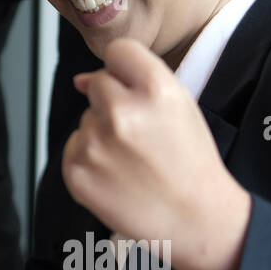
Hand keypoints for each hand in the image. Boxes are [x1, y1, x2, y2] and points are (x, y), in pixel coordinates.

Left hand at [61, 38, 251, 269]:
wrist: (196, 219)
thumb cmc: (190, 163)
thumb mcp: (180, 107)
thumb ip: (134, 80)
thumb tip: (79, 80)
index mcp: (156, 89)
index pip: (118, 50)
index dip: (125, 68)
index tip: (134, 87)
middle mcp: (122, 112)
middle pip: (97, 83)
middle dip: (113, 103)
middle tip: (140, 135)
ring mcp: (95, 143)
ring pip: (86, 118)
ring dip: (101, 133)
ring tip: (133, 160)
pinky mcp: (76, 170)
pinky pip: (73, 146)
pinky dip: (90, 158)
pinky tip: (117, 175)